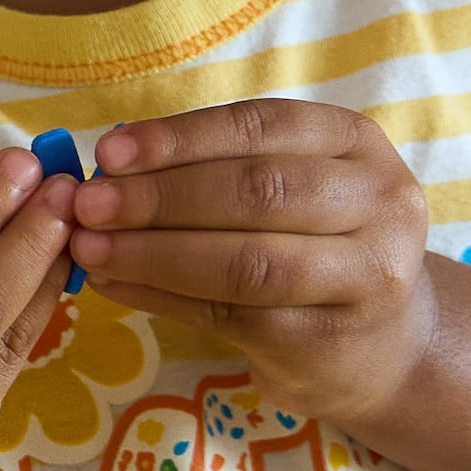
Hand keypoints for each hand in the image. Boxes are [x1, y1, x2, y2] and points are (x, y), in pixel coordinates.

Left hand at [63, 98, 442, 430]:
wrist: (382, 344)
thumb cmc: (314, 244)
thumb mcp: (289, 186)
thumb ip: (214, 166)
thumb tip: (110, 160)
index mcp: (359, 144)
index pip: (262, 126)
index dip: (180, 138)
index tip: (109, 151)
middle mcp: (379, 203)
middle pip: (257, 192)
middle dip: (160, 197)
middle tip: (87, 205)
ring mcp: (366, 276)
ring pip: (245, 261)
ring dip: (153, 253)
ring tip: (89, 248)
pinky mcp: (330, 340)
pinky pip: (230, 314)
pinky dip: (160, 296)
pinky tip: (113, 286)